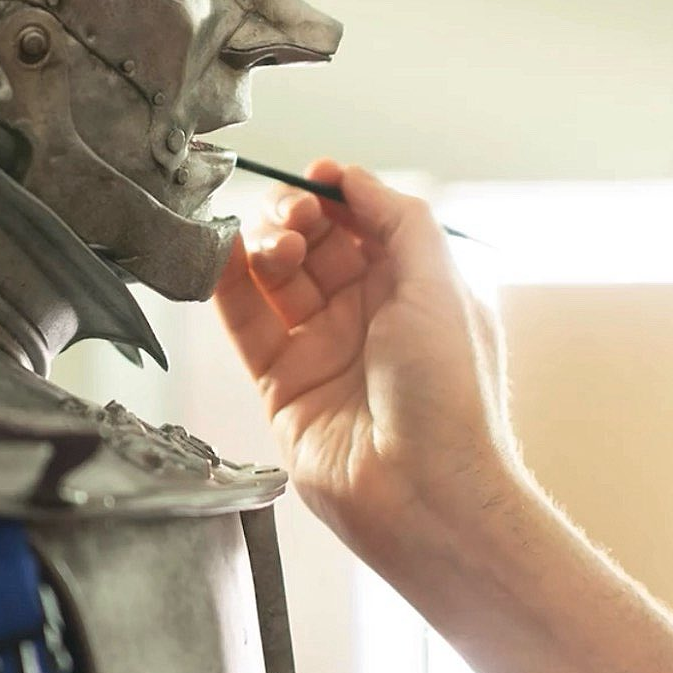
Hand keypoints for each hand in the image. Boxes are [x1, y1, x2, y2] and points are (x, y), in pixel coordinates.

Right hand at [214, 159, 519, 569]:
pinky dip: (227, 285)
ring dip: (265, 247)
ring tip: (274, 249)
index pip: (359, 223)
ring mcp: (319, 346)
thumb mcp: (442, 285)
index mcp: (409, 288)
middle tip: (293, 219)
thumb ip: (398, 219)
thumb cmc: (451, 393)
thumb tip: (349, 177)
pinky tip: (221, 253)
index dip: (334, 195)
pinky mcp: (279, 381)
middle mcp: (363, 313)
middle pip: (312, 244)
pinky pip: (246, 322)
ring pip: (275, 277)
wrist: (426, 495)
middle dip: (297, 218)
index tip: (314, 178)